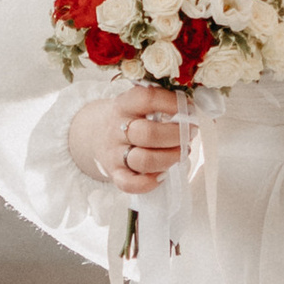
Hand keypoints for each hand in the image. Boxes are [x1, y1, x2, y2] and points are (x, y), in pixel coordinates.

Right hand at [67, 88, 185, 195]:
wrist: (94, 132)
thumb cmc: (128, 118)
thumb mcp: (136, 104)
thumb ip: (159, 105)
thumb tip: (190, 113)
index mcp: (124, 105)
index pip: (147, 99)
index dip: (172, 103)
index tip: (189, 109)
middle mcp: (117, 129)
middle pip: (148, 134)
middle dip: (177, 135)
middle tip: (190, 133)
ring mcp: (115, 153)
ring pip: (144, 160)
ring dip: (170, 158)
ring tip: (181, 153)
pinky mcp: (115, 174)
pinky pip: (130, 184)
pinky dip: (150, 182)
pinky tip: (162, 174)